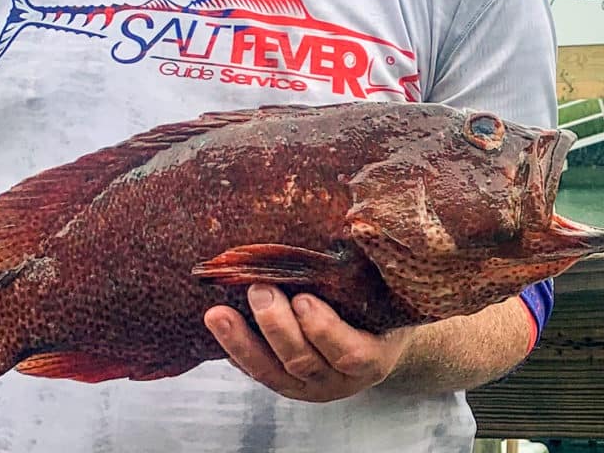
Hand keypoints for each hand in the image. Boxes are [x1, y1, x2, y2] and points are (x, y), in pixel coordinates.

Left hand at [204, 285, 415, 402]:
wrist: (375, 335)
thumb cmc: (381, 301)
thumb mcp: (386, 291)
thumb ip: (371, 267)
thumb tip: (362, 220)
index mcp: (372, 357)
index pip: (350, 353)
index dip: (325, 330)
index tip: (303, 299)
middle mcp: (338, 378)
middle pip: (303, 360)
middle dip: (276, 326)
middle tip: (258, 289)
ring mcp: (307, 384)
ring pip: (270, 372)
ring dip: (242, 341)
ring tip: (217, 314)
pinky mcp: (283, 381)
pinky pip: (254, 372)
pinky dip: (234, 351)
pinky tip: (217, 328)